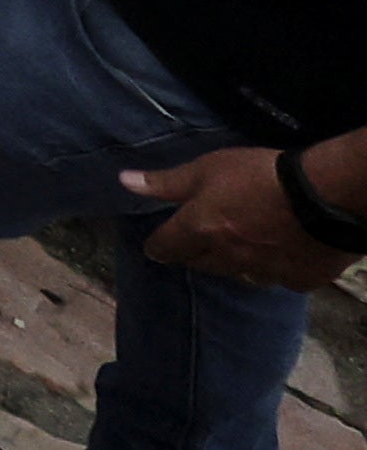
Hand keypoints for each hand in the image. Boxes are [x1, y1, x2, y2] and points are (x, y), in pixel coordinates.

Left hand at [120, 146, 363, 290]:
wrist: (324, 197)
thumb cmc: (258, 175)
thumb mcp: (206, 169)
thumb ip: (166, 182)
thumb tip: (124, 182)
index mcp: (199, 231)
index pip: (165, 248)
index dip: (158, 245)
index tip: (156, 245)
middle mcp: (226, 258)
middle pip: (198, 263)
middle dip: (192, 253)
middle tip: (194, 242)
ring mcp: (263, 273)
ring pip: (236, 274)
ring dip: (230, 262)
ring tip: (234, 248)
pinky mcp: (297, 281)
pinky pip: (275, 278)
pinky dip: (271, 267)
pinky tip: (276, 254)